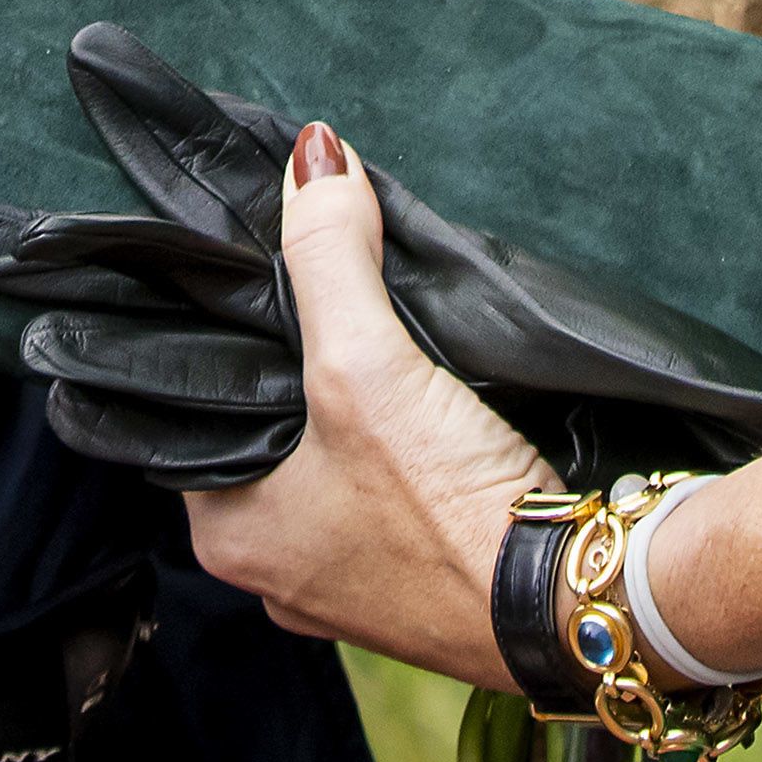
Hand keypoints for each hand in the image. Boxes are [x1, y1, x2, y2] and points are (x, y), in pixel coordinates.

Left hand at [178, 127, 562, 689]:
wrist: (568, 606)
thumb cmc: (444, 510)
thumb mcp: (367, 365)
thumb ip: (328, 258)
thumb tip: (310, 155)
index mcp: (225, 536)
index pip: (192, 413)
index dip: (226, 342)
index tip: (258, 280)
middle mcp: (273, 573)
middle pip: (269, 435)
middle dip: (301, 374)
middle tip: (335, 299)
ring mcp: (349, 588)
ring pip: (332, 467)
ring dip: (358, 416)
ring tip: (390, 344)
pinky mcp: (419, 588)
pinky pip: (389, 500)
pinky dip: (406, 457)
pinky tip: (436, 412)